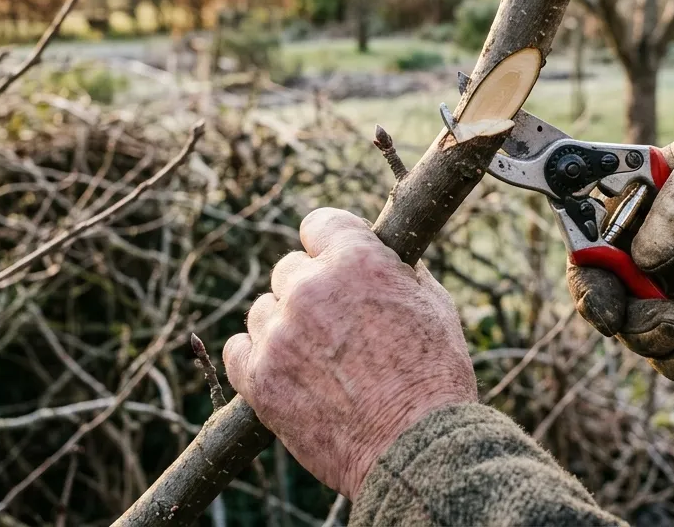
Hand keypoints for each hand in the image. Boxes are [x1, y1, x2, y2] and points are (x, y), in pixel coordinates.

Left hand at [223, 208, 476, 497]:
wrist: (415, 449)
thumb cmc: (435, 378)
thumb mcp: (434, 305)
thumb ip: (398, 272)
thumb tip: (382, 257)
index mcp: (356, 260)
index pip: (319, 224)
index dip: (327, 244)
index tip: (330, 260)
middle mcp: (310, 288)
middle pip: (288, 270)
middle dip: (310, 290)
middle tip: (334, 324)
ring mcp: (280, 334)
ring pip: (263, 310)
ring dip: (283, 326)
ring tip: (316, 359)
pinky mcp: (259, 378)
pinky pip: (238, 350)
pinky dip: (256, 358)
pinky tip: (282, 370)